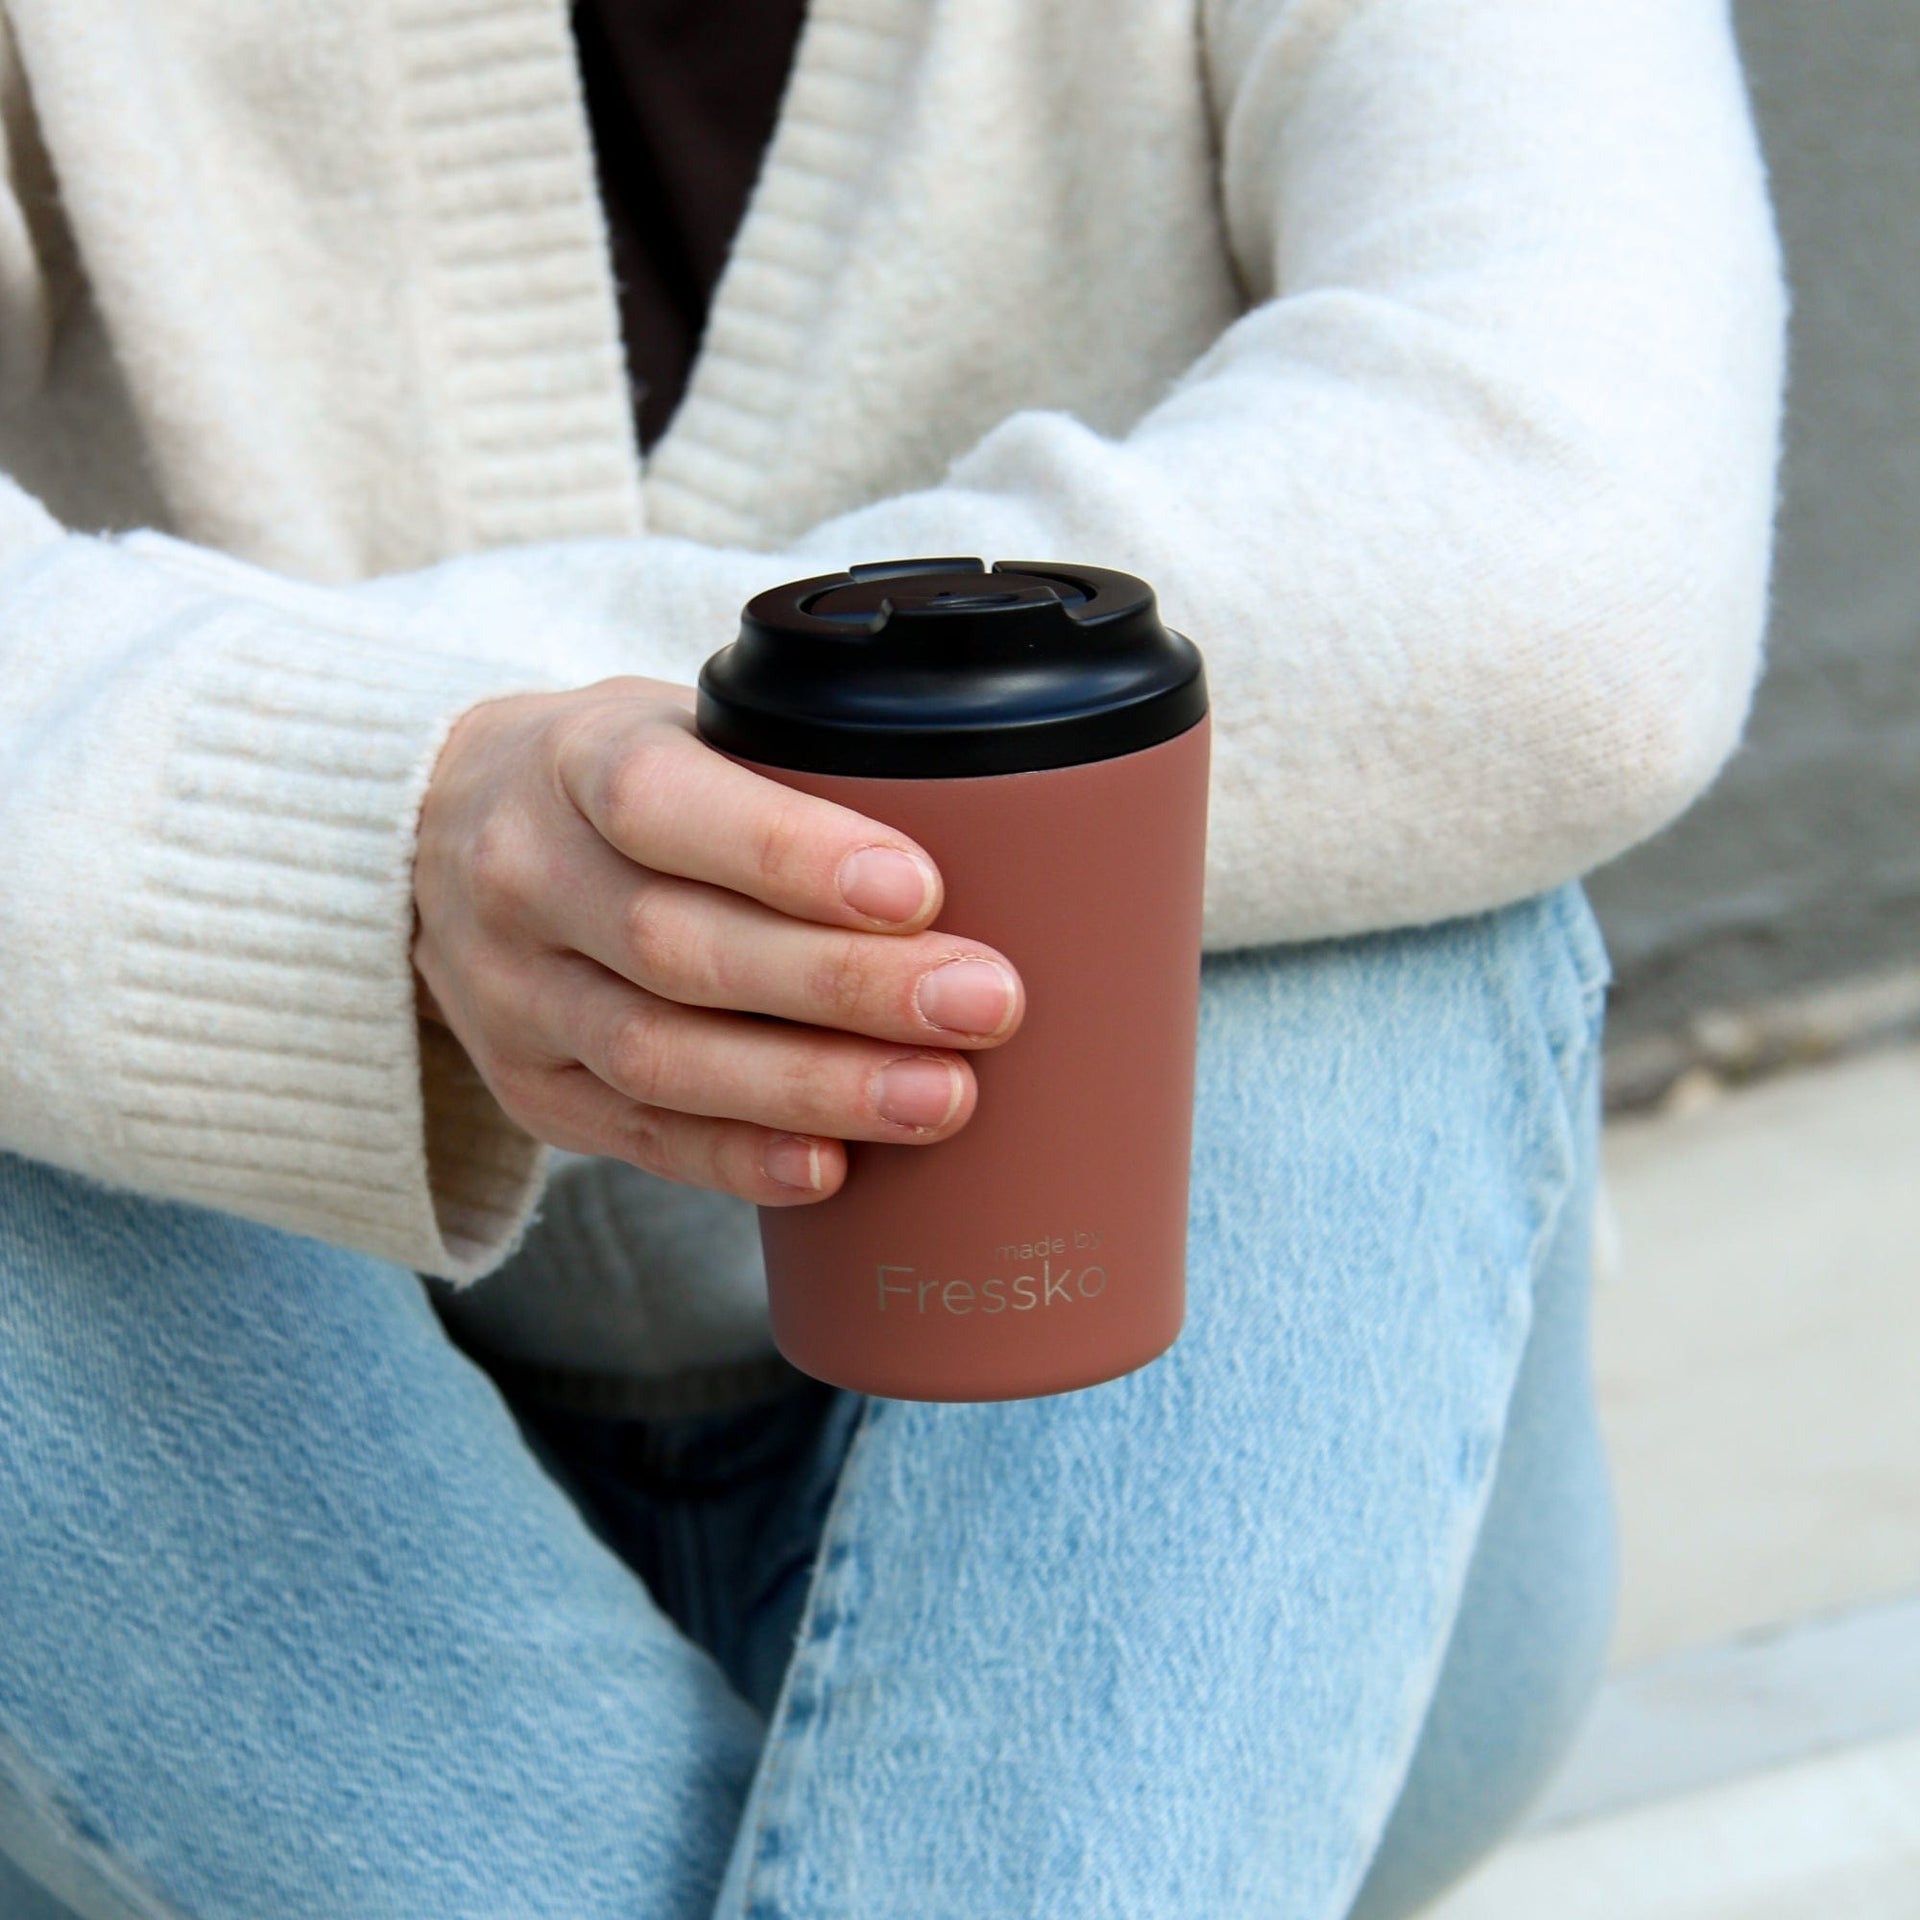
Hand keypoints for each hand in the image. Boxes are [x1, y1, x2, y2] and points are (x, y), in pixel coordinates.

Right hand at [411, 676, 1026, 1202]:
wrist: (442, 836)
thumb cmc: (623, 779)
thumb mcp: (680, 725)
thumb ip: (793, 769)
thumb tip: (1006, 830)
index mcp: (571, 760)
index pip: (662, 802)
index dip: (787, 852)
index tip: (917, 889)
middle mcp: (524, 879)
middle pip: (680, 947)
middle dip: (843, 987)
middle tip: (983, 1005)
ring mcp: (515, 996)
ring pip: (660, 1056)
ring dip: (810, 1086)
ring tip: (940, 1098)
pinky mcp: (531, 1088)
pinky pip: (635, 1137)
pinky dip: (737, 1159)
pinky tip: (830, 1168)